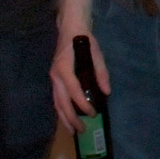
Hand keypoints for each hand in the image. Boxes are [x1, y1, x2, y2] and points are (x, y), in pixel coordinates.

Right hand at [52, 16, 110, 133]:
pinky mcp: (54, 79)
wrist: (70, 28)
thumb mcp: (96, 53)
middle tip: (81, 130)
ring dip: (64, 118)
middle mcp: (55, 76)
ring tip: (73, 131)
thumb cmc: (84, 39)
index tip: (92, 114)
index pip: (73, 91)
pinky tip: (68, 118)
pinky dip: (62, 110)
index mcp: (64, 68)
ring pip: (56, 103)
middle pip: (61, 102)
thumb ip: (101, 72)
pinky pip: (57, 98)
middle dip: (71, 118)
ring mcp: (53, 78)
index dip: (83, 104)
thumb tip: (106, 92)